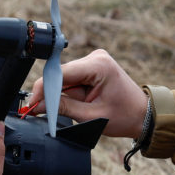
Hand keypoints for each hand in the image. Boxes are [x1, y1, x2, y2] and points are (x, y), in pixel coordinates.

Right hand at [26, 49, 147, 138]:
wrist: (142, 115)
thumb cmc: (124, 115)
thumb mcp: (91, 116)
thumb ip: (63, 108)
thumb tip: (38, 105)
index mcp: (99, 66)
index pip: (62, 73)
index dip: (44, 88)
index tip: (32, 103)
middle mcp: (96, 57)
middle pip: (62, 75)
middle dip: (54, 93)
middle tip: (45, 111)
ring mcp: (94, 61)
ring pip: (66, 78)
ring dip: (66, 94)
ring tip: (80, 108)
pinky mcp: (93, 67)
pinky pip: (73, 79)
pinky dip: (72, 92)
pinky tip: (81, 102)